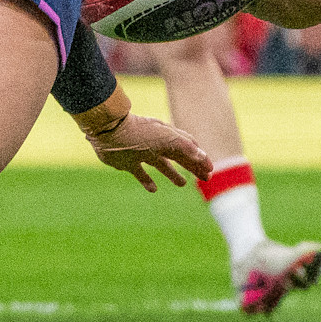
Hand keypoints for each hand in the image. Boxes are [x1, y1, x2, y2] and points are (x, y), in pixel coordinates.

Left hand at [80, 109, 212, 191]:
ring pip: (162, 165)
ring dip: (173, 174)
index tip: (210, 170)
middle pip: (179, 157)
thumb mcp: (166, 139)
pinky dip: (147, 181)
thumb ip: (185, 147)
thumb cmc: (140, 133)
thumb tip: (202, 156)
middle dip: (193, 167)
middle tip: (205, 179)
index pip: (189, 148)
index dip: (201, 158)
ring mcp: (142, 153)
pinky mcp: (128, 163)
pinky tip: (153, 189)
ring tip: (183, 184)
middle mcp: (156, 144)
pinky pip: (140, 173)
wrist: (109, 132)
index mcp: (168, 136)